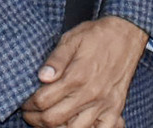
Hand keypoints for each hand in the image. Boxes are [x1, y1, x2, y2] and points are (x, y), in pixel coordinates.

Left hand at [22, 16, 147, 127]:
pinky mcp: (116, 108)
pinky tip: (74, 124)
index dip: (29, 104)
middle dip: (36, 119)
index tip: (25, 102)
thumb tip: (42, 76)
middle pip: (54, 119)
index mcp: (77, 76)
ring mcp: (104, 104)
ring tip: (49, 119)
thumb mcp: (72, 39)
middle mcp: (91, 93)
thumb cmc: (97, 35)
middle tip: (30, 113)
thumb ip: (56, 59)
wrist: (127, 34)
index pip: (44, 100)